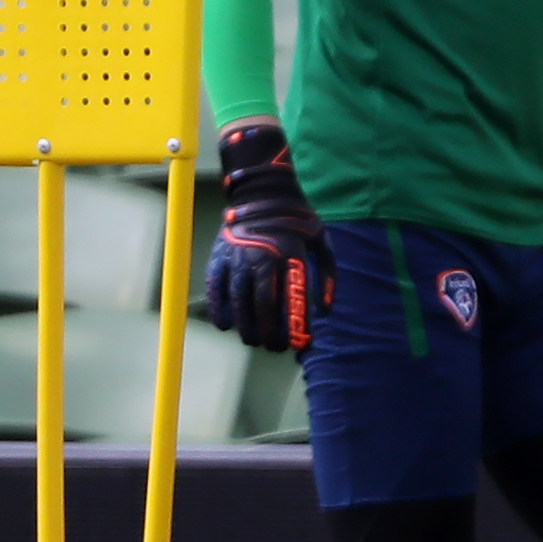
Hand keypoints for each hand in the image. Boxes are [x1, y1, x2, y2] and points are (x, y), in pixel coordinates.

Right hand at [205, 122, 334, 351]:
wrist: (262, 194)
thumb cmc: (298, 222)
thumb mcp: (322, 243)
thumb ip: (327, 276)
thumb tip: (324, 312)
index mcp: (291, 254)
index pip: (294, 299)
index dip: (297, 325)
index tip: (301, 345)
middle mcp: (263, 257)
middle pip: (264, 306)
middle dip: (270, 332)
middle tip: (274, 347)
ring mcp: (238, 257)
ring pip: (239, 301)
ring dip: (246, 327)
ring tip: (253, 341)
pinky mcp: (220, 256)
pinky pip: (216, 288)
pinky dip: (219, 309)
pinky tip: (226, 325)